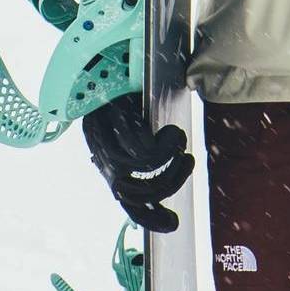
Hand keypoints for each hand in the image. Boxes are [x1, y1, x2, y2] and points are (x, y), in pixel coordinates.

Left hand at [81, 92, 193, 231]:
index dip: (149, 218)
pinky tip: (173, 132)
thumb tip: (166, 179)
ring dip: (167, 164)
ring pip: (136, 169)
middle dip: (168, 185)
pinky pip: (137, 144)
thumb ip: (142, 156)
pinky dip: (163, 145)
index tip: (174, 223)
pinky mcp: (109, 116)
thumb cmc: (126, 100)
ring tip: (182, 149)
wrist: (102, 67)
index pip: (127, 202)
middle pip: (132, 191)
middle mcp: (103, 154)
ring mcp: (103, 136)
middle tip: (187, 164)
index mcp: (109, 163)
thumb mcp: (132, 133)